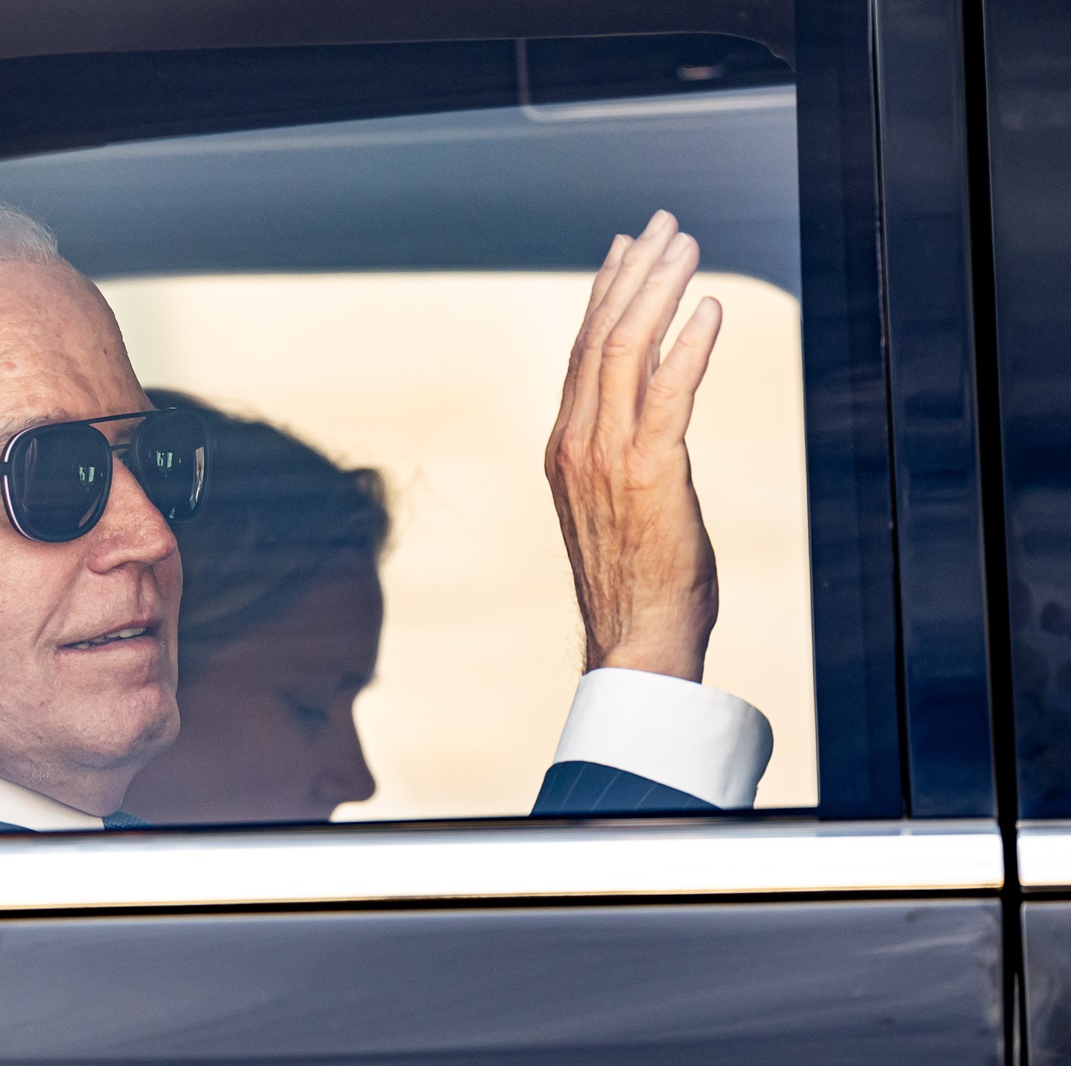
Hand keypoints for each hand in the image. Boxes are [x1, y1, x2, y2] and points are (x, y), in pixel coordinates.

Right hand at [544, 210, 721, 682]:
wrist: (633, 638)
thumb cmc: (634, 580)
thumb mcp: (613, 504)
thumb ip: (618, 451)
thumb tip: (647, 407)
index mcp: (564, 446)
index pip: (581, 350)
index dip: (605, 292)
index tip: (628, 249)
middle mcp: (575, 442)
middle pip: (599, 335)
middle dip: (634, 272)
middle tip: (665, 226)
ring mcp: (606, 456)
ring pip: (625, 350)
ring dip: (659, 290)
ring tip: (687, 246)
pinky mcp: (648, 471)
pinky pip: (667, 392)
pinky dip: (689, 345)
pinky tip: (710, 309)